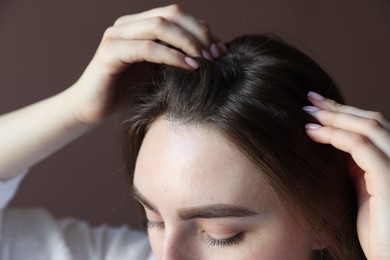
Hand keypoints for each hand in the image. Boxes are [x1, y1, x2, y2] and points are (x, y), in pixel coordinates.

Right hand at [65, 4, 225, 124]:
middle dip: (199, 34)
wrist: (93, 108)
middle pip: (172, 14)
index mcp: (140, 24)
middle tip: (217, 56)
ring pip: (160, 25)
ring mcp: (117, 35)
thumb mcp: (159, 72)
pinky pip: (147, 48)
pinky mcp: (110, 52)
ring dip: (188, 42)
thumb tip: (212, 53)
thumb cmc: (128, 92)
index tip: (221, 51)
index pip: (178, 14)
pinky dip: (171, 56)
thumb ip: (177, 57)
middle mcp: (127, 24)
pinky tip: (189, 67)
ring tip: (206, 61)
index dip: (202, 29)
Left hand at [304, 91, 389, 258]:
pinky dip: (334, 136)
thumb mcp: (361, 188)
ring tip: (307, 112)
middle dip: (337, 108)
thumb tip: (332, 144)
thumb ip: (353, 165)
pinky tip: (312, 133)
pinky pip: (360, 147)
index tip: (317, 105)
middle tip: (308, 99)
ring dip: (333, 117)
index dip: (344, 112)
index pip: (370, 125)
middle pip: (370, 120)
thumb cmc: (375, 229)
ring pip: (367, 127)